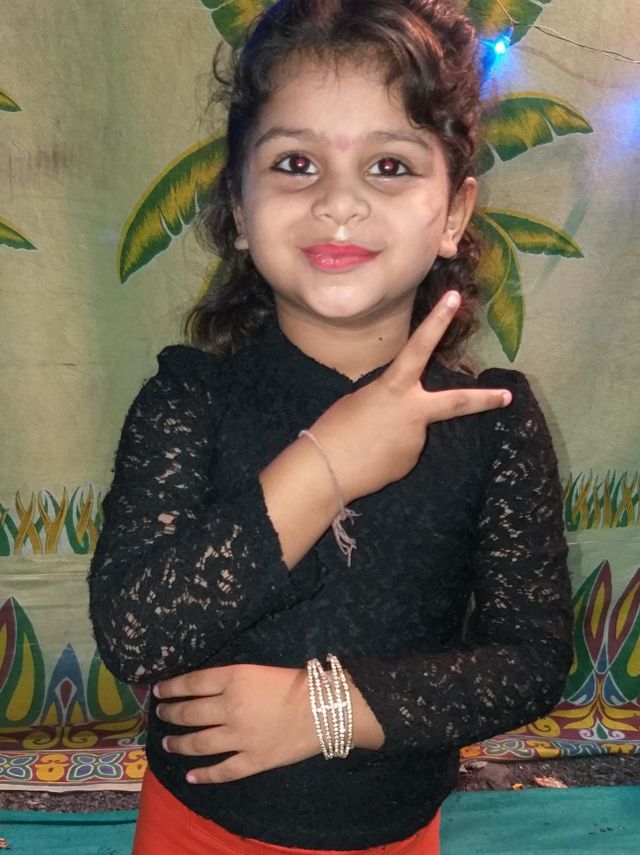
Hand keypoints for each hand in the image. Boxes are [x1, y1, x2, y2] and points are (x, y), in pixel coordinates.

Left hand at [154, 664, 318, 783]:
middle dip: (170, 714)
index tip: (159, 691)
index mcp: (234, 678)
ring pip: (198, 743)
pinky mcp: (252, 760)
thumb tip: (205, 689)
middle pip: (190, 712)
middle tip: (160, 715)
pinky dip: (204, 775)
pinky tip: (191, 777)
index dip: (172, 687)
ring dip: (179, 743)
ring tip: (168, 743)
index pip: (192, 683)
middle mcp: (230, 707)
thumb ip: (232, 680)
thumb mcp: (258, 669)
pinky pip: (222, 771)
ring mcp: (239, 736)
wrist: (325, 708)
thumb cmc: (297, 682)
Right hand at [309, 291, 511, 501]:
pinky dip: (390, 451)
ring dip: (396, 433)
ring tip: (367, 442)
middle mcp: (413, 411)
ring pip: (414, 430)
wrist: (328, 471)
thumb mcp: (360, 400)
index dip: (437, 321)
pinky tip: (371, 456)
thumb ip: (388, 398)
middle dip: (485, 399)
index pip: (419, 347)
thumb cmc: (335, 429)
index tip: (455, 299)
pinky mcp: (410, 460)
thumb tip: (402, 410)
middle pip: (457, 403)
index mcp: (394, 387)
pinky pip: (403, 450)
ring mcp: (416, 439)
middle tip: (508, 396)